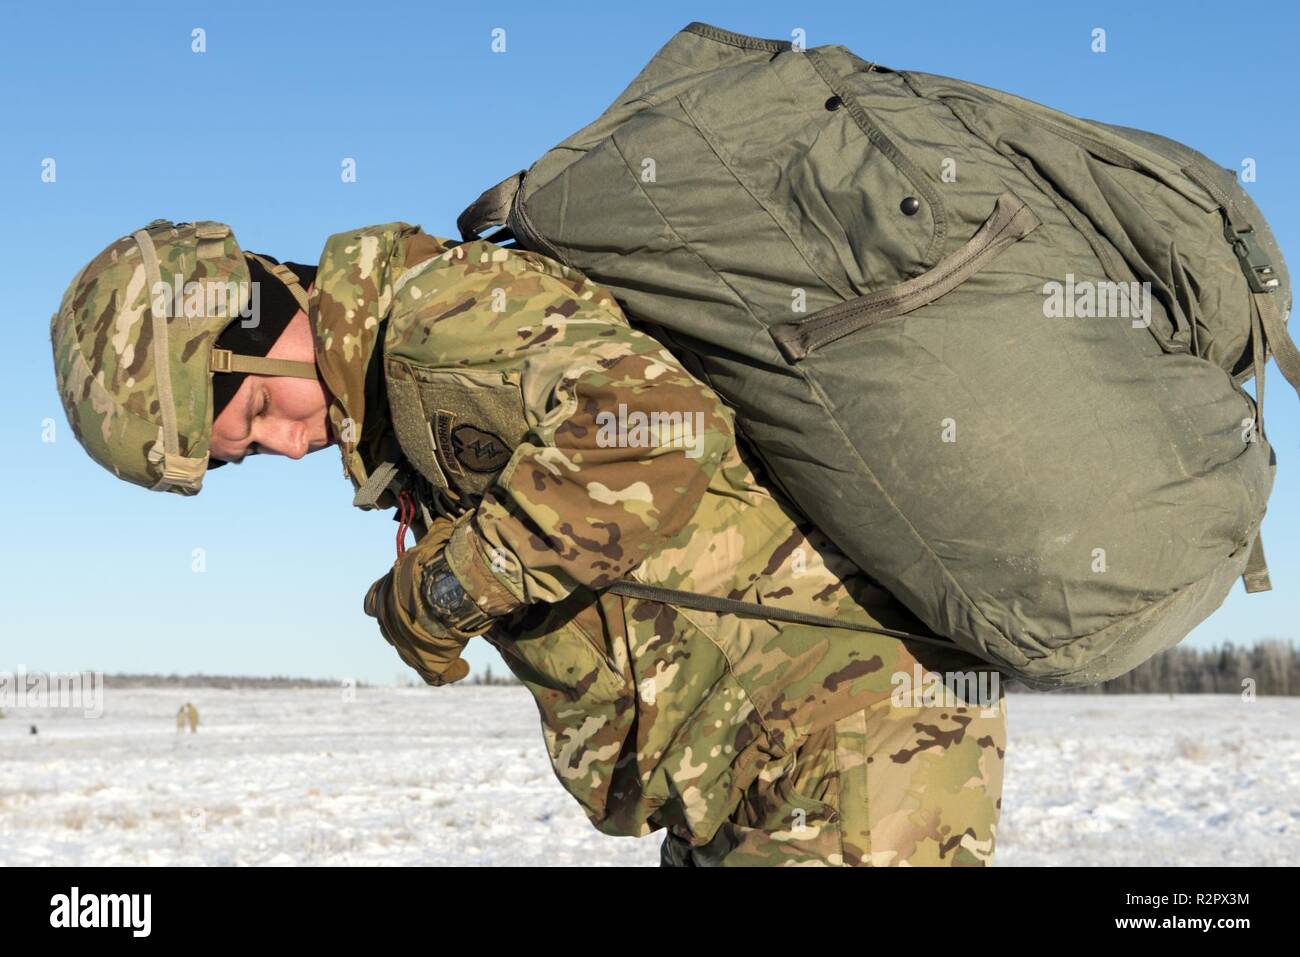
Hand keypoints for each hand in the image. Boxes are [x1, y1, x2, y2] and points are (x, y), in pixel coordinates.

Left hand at [364, 519, 475, 685]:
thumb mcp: (431, 543)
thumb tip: (443, 522)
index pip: (373, 601)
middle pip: (394, 629)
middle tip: (435, 620)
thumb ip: (433, 538)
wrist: (445, 591)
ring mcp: (405, 646)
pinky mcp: (426, 663)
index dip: (387, 601)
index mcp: (382, 595)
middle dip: (412, 625)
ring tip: (453, 644)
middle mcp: (388, 623)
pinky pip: (437, 675)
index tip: (405, 598)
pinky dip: (450, 672)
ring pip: (413, 652)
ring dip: (430, 648)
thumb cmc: (436, 564)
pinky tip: (462, 667)